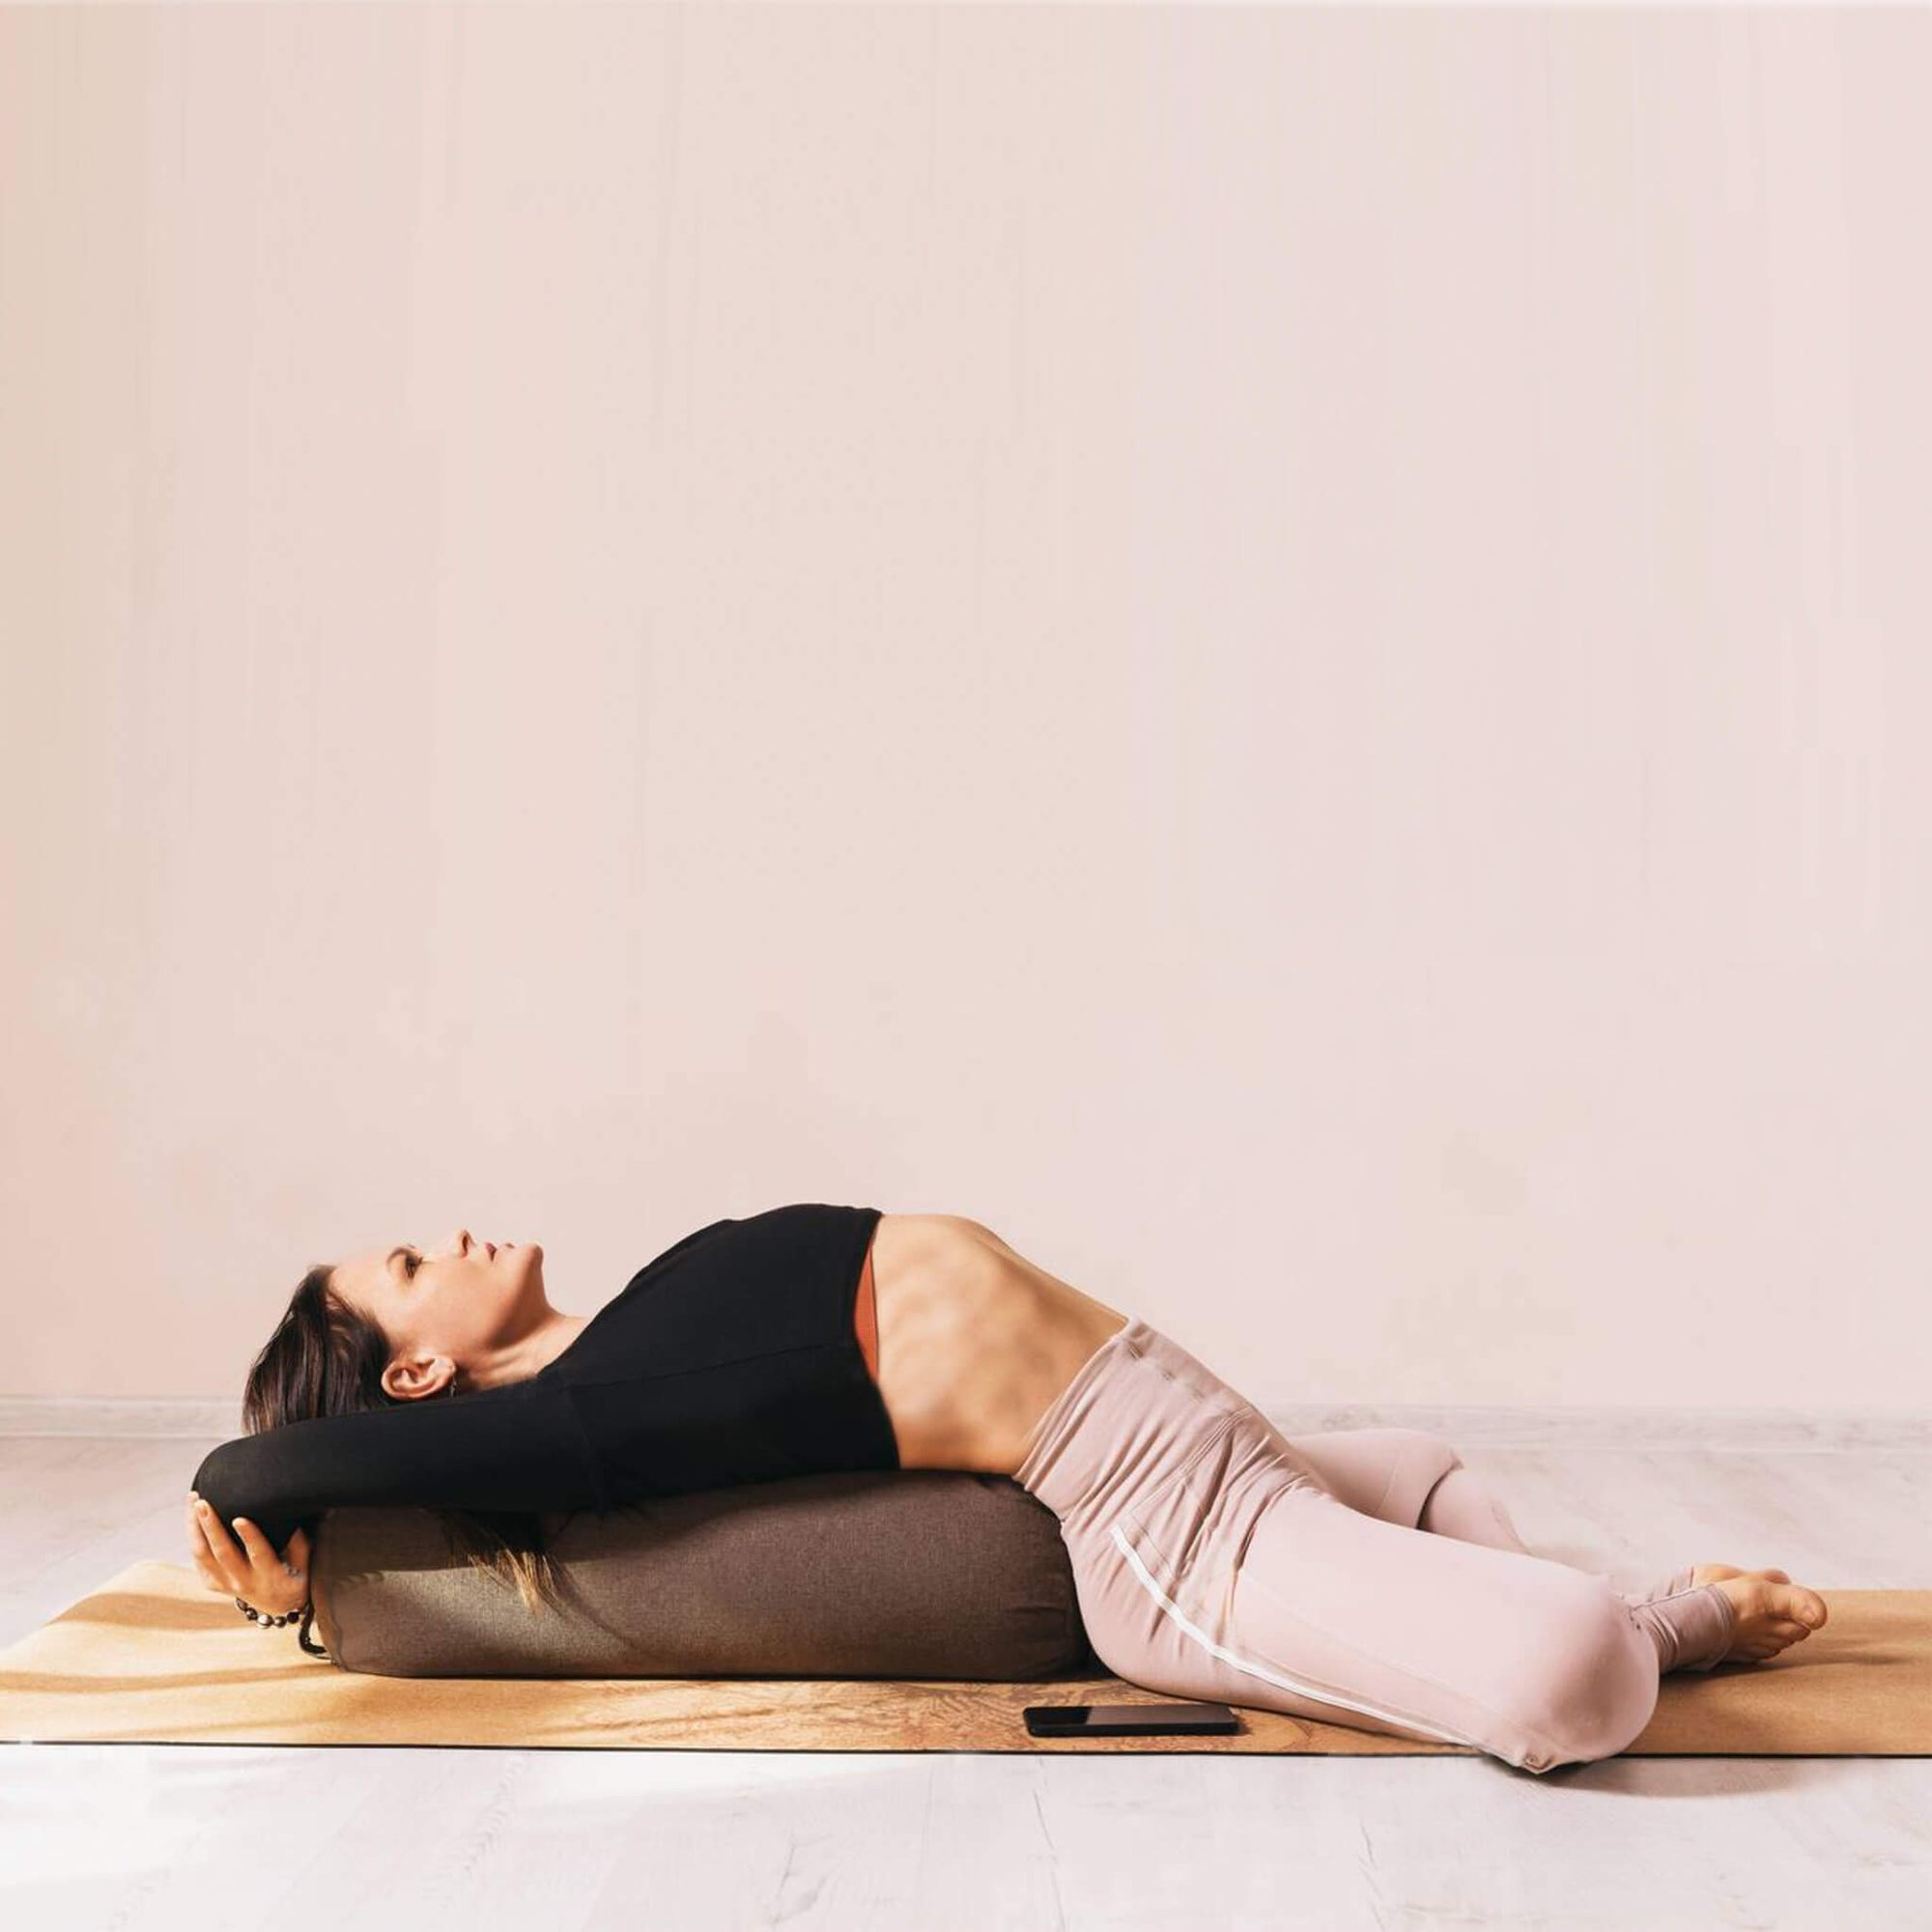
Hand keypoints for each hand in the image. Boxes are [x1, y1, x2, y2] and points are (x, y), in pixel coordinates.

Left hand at [186, 1491, 311, 1618]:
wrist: (277, 1605)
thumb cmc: (294, 1576)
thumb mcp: (305, 1563)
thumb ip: (298, 1541)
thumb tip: (290, 1513)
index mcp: (270, 1575)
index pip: (258, 1554)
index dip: (249, 1537)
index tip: (239, 1519)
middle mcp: (244, 1582)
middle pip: (223, 1553)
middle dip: (211, 1526)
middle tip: (202, 1503)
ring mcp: (225, 1584)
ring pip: (203, 1555)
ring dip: (195, 1528)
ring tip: (193, 1500)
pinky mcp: (212, 1583)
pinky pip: (198, 1558)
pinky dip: (193, 1535)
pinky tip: (192, 1515)